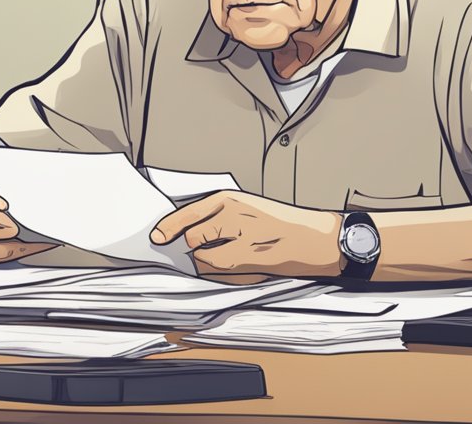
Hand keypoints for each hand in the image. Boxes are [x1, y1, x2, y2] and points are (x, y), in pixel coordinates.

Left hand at [150, 191, 343, 277]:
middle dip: (193, 245)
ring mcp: (238, 238)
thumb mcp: (247, 207)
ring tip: (232, 253)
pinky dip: (220, 271)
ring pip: (203, 257)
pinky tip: (240, 263)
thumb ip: (217, 217)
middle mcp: (231, 215)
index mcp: (230, 199)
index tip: (157, 237)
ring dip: (207, 260)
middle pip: (191, 237)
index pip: (188, 213)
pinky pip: (218, 270)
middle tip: (210, 247)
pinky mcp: (246, 260)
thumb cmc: (281, 224)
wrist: (314, 238)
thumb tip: (185, 235)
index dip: (168, 227)